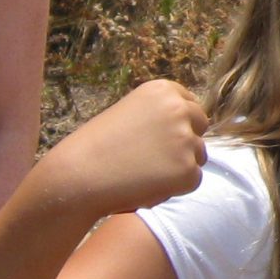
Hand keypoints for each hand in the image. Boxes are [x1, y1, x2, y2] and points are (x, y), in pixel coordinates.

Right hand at [34, 80, 209, 218]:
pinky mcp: (188, 171)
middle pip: (201, 126)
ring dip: (180, 165)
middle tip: (156, 157)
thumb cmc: (96, 147)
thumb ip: (158, 115)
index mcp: (163, 90)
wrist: (78, 175)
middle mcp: (179, 109)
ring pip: (199, 155)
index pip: (190, 103)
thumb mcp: (129, 113)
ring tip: (144, 172)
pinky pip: (193, 180)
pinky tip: (147, 186)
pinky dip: (175, 188)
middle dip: (186, 141)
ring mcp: (186, 140)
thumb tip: (186, 127)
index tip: (162, 136)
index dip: (179, 122)